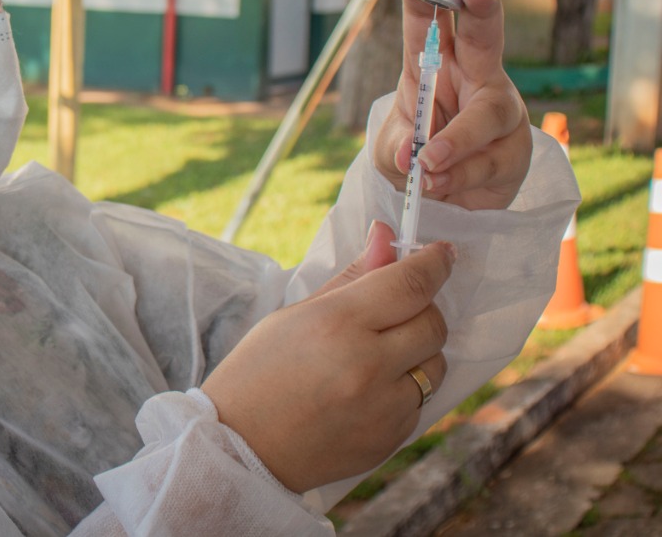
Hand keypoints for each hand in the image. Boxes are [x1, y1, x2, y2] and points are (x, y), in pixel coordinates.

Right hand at [201, 222, 451, 493]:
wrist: (241, 446)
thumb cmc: (258, 371)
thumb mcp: (295, 314)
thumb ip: (351, 277)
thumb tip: (387, 237)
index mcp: (337, 324)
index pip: (410, 284)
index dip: (433, 264)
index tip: (442, 254)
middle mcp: (368, 365)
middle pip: (433, 322)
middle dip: (423, 309)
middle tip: (397, 310)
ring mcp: (384, 407)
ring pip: (435, 364)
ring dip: (417, 352)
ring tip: (375, 357)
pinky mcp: (392, 439)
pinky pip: (419, 401)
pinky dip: (402, 389)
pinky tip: (364, 392)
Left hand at [373, 0, 531, 210]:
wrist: (447, 208)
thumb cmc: (417, 163)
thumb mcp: (391, 153)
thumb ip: (397, 149)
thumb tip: (413, 156)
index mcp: (435, 70)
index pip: (427, 29)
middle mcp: (474, 81)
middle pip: (484, 39)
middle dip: (481, 10)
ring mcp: (500, 114)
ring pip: (489, 113)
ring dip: (456, 137)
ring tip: (427, 161)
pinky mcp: (514, 152)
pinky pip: (491, 159)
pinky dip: (460, 174)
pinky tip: (439, 184)